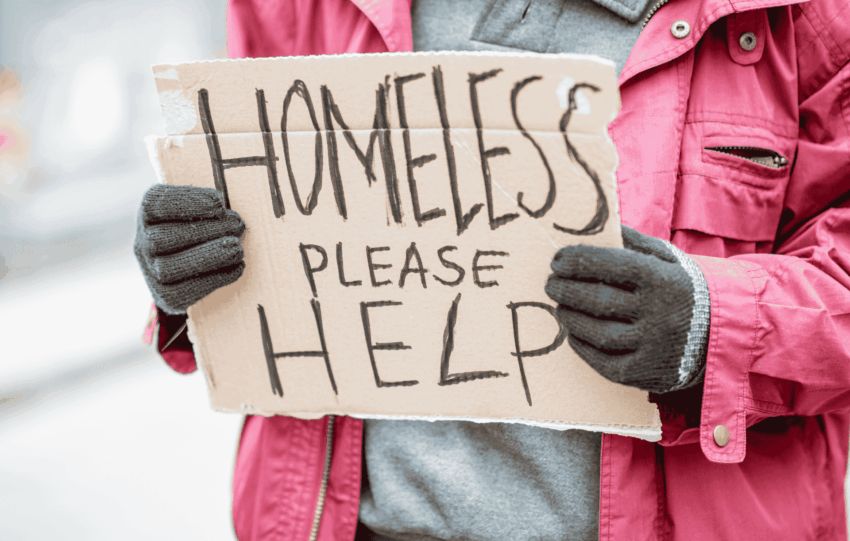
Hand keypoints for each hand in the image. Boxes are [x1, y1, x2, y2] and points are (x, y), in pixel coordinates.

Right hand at [134, 184, 245, 313]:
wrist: (192, 267)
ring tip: (237, 248)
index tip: (218, 203)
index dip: (186, 202)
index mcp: (149, 212)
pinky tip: (237, 267)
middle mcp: (144, 242)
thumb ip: (212, 203)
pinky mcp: (167, 295)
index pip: (155, 203)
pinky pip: (185, 291)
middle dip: (205, 231)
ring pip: (169, 268)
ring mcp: (152, 271)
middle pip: (162, 238)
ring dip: (208, 256)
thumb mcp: (203, 208)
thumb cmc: (203, 226)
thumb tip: (230, 207)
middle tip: (237, 225)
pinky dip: (215, 278)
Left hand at [545, 226, 709, 393]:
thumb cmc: (682, 287)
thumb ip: (630, 242)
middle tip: (550, 283)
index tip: (556, 260)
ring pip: (599, 334)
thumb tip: (590, 228)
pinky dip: (583, 347)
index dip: (578, 261)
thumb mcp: (666, 257)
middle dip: (567, 290)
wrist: (722, 332)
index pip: (611, 265)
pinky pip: (605, 362)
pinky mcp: (649, 374)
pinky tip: (574, 333)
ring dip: (571, 318)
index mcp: (664, 279)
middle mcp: (661, 314)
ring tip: (560, 306)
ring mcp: (655, 347)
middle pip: (599, 300)